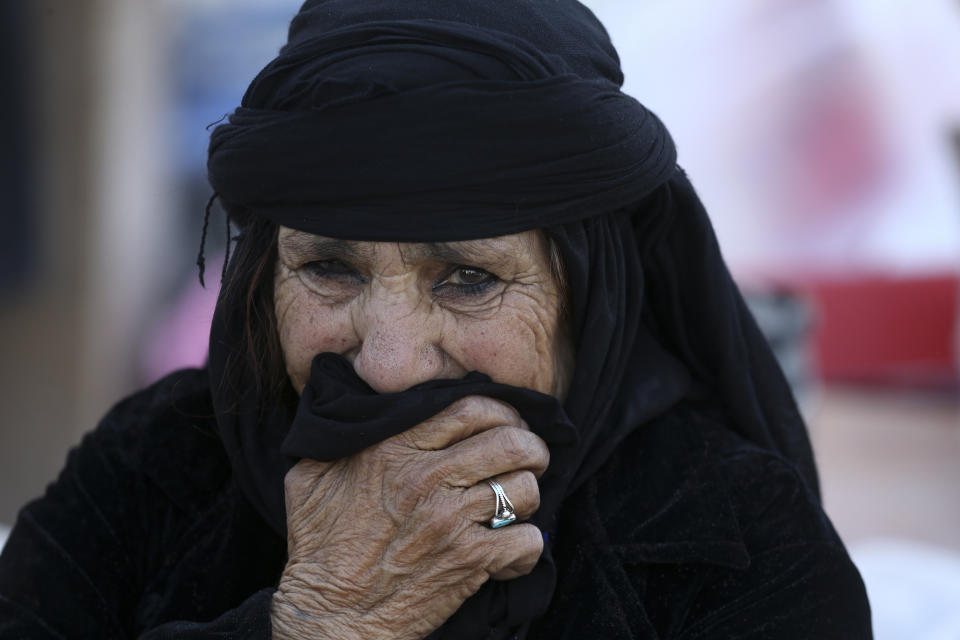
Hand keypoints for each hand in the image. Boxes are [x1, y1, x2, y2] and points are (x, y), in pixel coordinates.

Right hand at [270, 395, 549, 639]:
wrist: (330, 616)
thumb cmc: (319, 546)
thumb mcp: (312, 475)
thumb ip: (340, 435)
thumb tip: (353, 402)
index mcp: (395, 448)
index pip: (472, 408)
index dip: (503, 412)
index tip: (508, 423)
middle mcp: (428, 478)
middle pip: (511, 442)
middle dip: (531, 448)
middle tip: (530, 459)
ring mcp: (452, 519)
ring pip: (525, 489)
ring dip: (527, 498)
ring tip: (514, 507)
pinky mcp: (470, 561)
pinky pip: (528, 540)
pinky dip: (526, 546)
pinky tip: (509, 551)